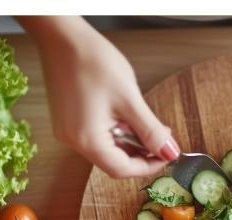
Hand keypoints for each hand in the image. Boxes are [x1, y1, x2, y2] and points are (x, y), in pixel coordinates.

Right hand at [19, 16, 179, 177]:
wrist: (63, 36)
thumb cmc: (92, 61)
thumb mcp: (129, 98)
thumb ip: (150, 130)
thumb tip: (168, 152)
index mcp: (87, 140)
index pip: (121, 169)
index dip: (148, 166)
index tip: (166, 155)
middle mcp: (73, 141)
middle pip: (113, 161)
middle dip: (140, 152)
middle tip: (161, 136)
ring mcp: (67, 131)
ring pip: (106, 148)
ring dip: (129, 141)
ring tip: (145, 121)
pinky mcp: (67, 120)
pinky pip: (95, 135)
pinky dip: (115, 131)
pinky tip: (126, 115)